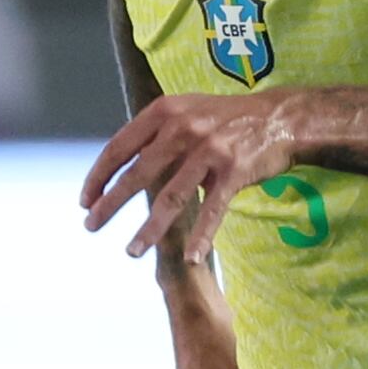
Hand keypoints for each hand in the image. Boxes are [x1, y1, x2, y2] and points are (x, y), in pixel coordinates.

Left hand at [82, 90, 295, 260]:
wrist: (281, 116)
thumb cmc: (229, 118)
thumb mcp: (187, 111)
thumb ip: (157, 134)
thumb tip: (123, 167)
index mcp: (165, 111)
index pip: (120, 147)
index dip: (99, 176)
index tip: (85, 200)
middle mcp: (183, 128)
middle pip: (138, 174)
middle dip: (110, 204)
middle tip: (91, 226)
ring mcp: (210, 150)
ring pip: (171, 198)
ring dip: (149, 229)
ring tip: (131, 250)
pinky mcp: (234, 171)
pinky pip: (212, 210)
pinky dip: (200, 237)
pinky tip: (189, 257)